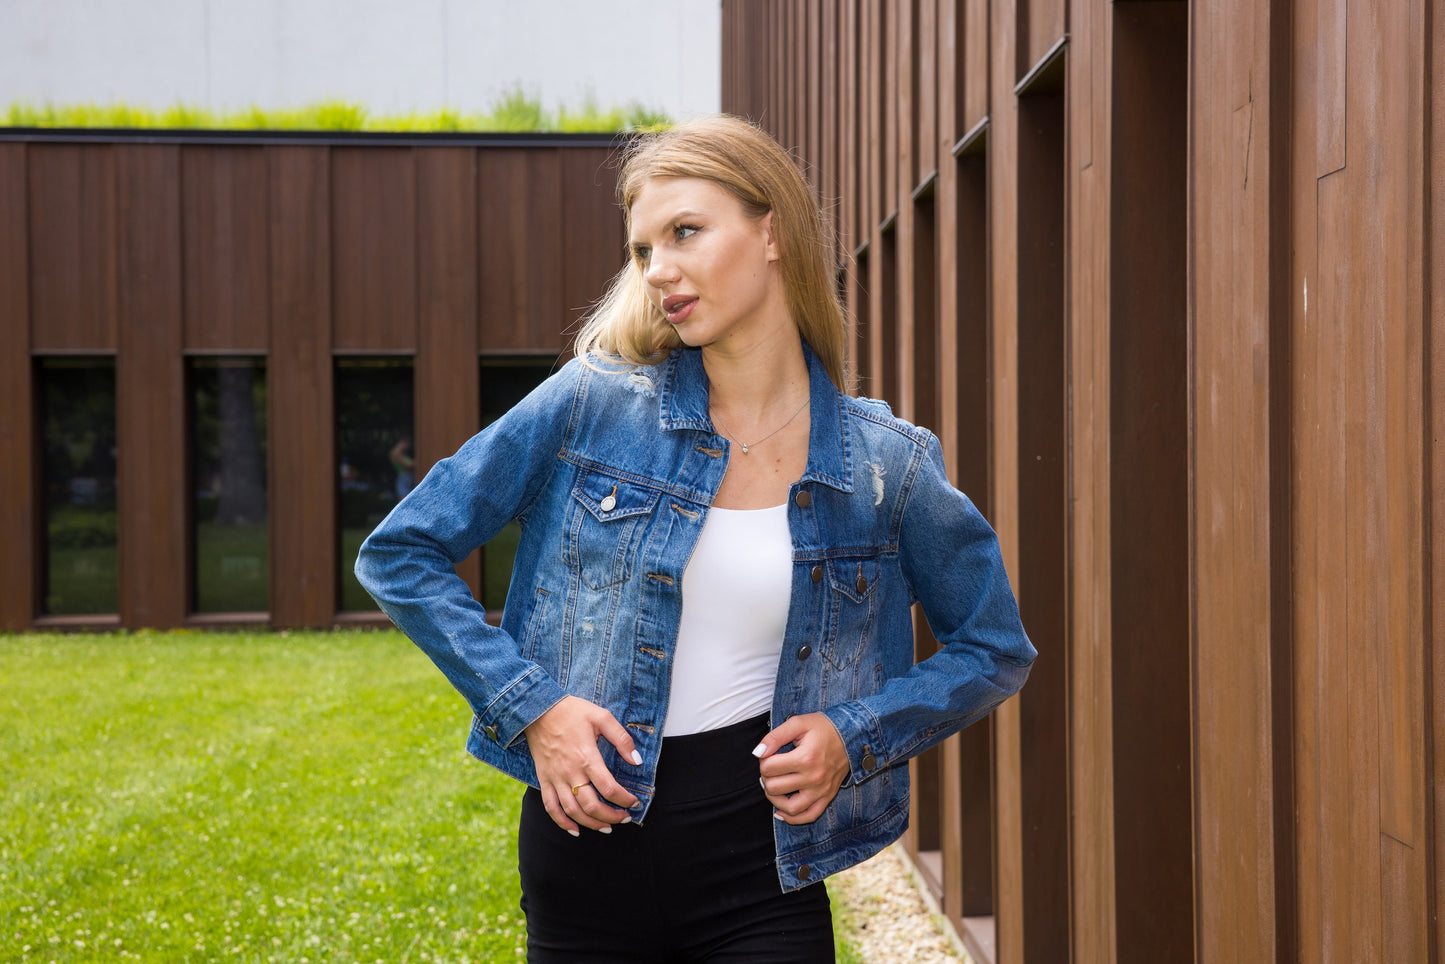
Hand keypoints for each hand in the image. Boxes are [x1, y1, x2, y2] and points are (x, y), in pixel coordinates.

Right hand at [525, 695, 641, 835]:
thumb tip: (636, 760)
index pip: (609, 788)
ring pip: (573, 811)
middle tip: (624, 818)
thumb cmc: (572, 711)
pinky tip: (575, 829)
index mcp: (587, 757)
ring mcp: (555, 778)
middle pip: (592, 806)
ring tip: (606, 828)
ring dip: (591, 824)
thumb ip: (621, 739)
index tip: (634, 802)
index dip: (625, 800)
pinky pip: (550, 807)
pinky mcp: (544, 779)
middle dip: (611, 817)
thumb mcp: (602, 716)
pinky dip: (562, 822)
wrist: (538, 709)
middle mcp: (570, 772)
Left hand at [754, 713, 849, 824]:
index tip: (769, 753)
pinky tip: (780, 811)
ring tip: (774, 785)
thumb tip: (757, 753)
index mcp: (805, 758)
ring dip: (774, 798)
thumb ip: (775, 737)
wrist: (851, 735)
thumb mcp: (798, 723)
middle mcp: (814, 778)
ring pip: (789, 807)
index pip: (768, 767)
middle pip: (774, 787)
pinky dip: (792, 818)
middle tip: (772, 767)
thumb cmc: (823, 728)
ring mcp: (821, 791)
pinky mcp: (827, 797)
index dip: (763, 759)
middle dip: (766, 777)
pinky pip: (808, 816)